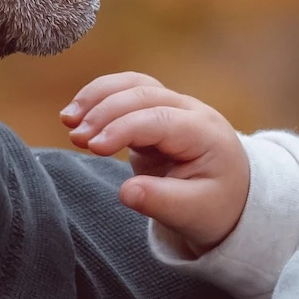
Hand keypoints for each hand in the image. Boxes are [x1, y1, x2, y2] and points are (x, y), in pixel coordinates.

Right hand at [62, 72, 250, 253]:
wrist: (230, 195)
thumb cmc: (215, 205)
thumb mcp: (194, 213)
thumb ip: (161, 202)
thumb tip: (125, 193)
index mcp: (205, 133)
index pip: (159, 119)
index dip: (123, 129)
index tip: (93, 148)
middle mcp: (190, 111)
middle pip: (143, 94)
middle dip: (105, 112)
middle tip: (76, 138)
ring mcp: (172, 107)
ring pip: (133, 84)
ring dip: (98, 96)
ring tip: (67, 120)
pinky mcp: (155, 112)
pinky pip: (126, 93)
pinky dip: (100, 98)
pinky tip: (76, 115)